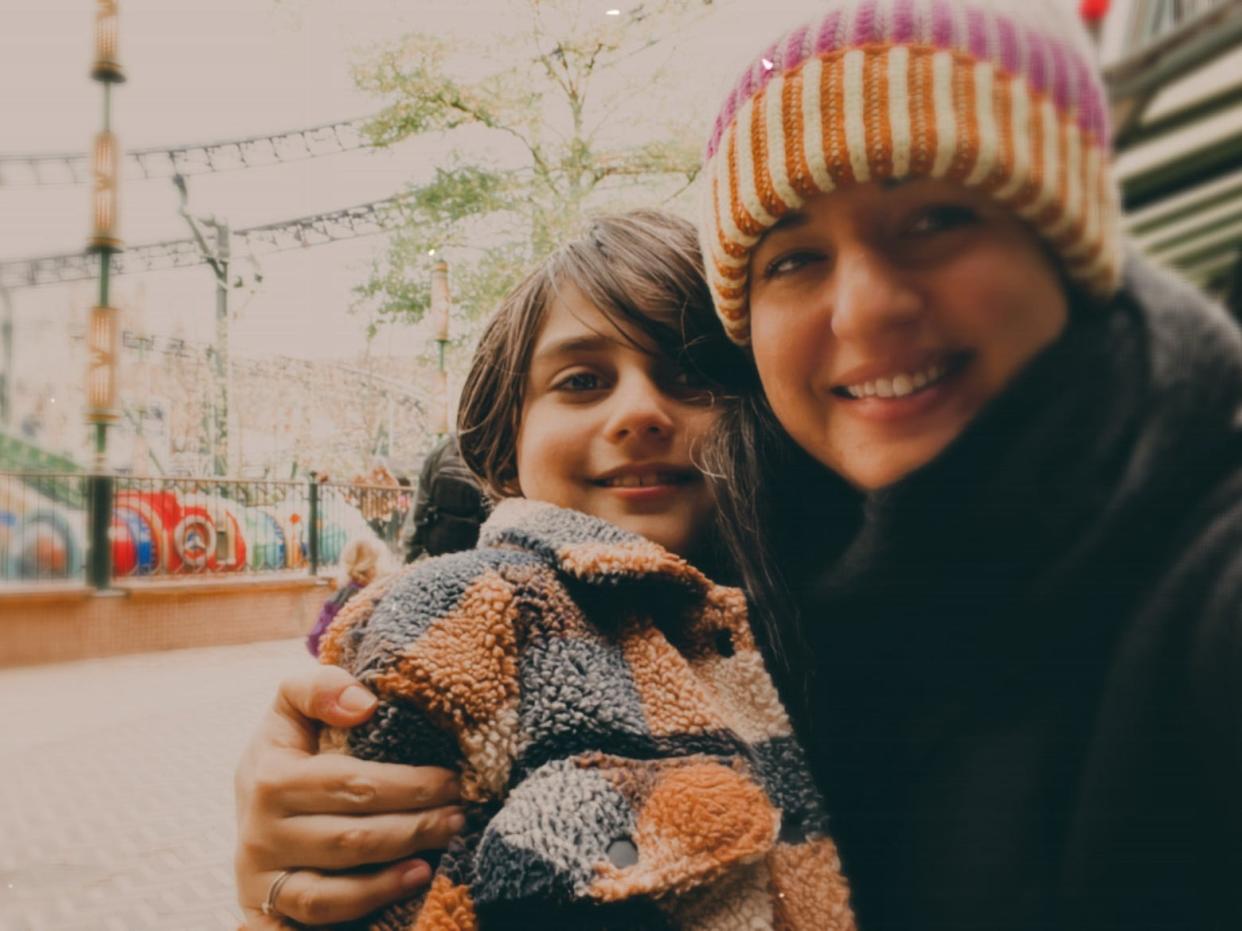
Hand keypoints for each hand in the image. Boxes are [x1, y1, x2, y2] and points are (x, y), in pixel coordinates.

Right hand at [235, 664, 462, 927]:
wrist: (250, 808)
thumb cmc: (287, 754)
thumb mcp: (291, 710)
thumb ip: (319, 688)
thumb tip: (365, 705)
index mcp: (271, 776)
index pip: (349, 783)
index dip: (407, 784)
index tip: (451, 778)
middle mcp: (261, 831)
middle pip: (351, 836)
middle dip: (416, 823)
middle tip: (459, 811)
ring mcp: (262, 875)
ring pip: (337, 881)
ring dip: (399, 864)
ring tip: (445, 840)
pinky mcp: (267, 907)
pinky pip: (322, 911)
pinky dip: (369, 899)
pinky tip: (413, 878)